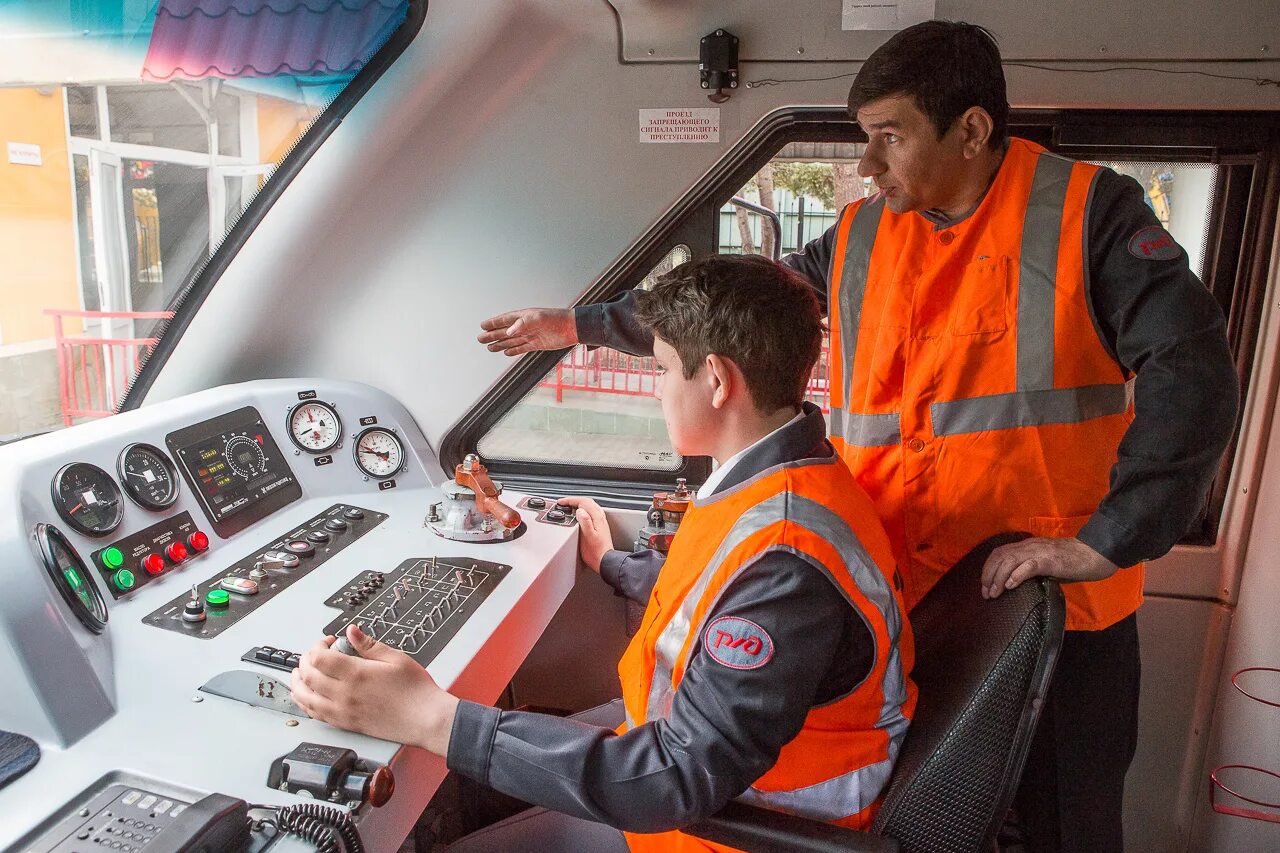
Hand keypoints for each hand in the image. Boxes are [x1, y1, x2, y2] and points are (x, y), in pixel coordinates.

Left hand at [290, 624, 458, 754]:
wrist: (425, 719)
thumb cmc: (415, 690)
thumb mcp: (395, 658)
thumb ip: (368, 644)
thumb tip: (351, 632)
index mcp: (356, 674)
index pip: (319, 657)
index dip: (318, 645)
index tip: (329, 641)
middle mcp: (344, 694)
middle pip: (308, 676)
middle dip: (305, 660)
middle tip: (314, 654)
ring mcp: (342, 712)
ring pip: (305, 697)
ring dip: (297, 683)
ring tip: (298, 674)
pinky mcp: (345, 724)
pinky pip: (315, 714)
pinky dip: (304, 703)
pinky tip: (305, 697)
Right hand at [477, 308, 576, 355]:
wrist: (572, 328)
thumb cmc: (556, 319)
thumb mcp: (538, 318)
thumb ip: (522, 324)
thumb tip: (508, 331)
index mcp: (524, 317)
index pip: (504, 320)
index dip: (493, 323)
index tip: (482, 325)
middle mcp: (525, 326)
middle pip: (505, 331)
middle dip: (492, 335)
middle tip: (480, 338)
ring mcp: (531, 335)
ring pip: (511, 340)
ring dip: (500, 343)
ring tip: (488, 347)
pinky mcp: (537, 344)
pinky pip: (521, 348)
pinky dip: (513, 350)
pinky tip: (505, 352)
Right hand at [555, 496, 611, 572]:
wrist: (605, 561)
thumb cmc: (596, 552)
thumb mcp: (589, 536)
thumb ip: (585, 522)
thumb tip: (580, 510)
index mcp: (597, 518)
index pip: (583, 502)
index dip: (571, 500)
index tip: (562, 502)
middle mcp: (600, 518)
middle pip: (587, 502)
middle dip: (574, 500)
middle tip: (564, 503)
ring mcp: (600, 522)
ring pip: (589, 507)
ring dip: (579, 504)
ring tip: (570, 507)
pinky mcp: (600, 527)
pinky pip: (591, 513)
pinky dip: (583, 510)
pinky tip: (580, 516)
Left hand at [980, 536, 1117, 598]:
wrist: (1094, 553)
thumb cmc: (1071, 561)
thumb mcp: (1045, 563)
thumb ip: (1029, 568)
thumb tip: (1013, 583)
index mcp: (1027, 546)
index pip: (999, 553)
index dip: (988, 569)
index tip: (985, 586)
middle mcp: (1029, 546)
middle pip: (1000, 556)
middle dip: (988, 575)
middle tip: (986, 593)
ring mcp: (1038, 552)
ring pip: (1009, 560)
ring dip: (998, 578)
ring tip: (994, 593)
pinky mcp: (1049, 560)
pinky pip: (1028, 566)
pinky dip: (1016, 575)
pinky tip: (1010, 585)